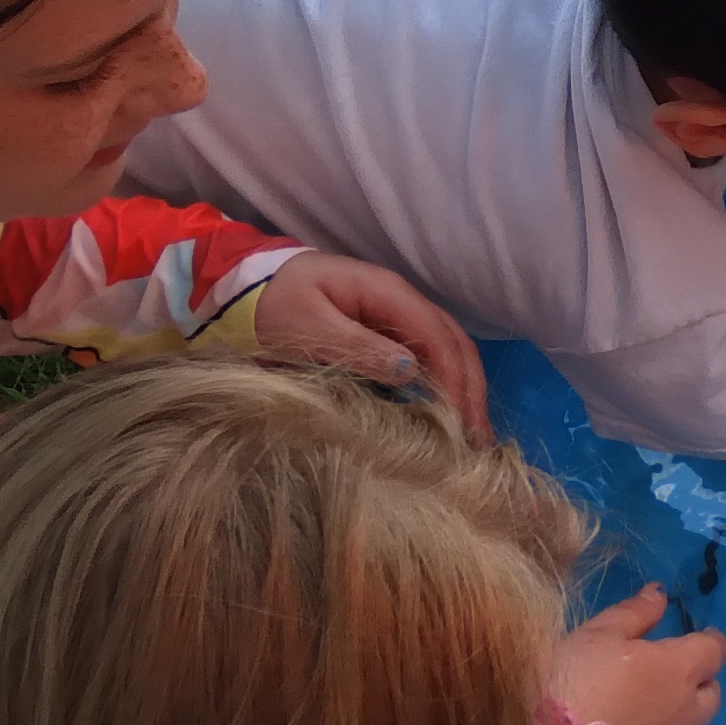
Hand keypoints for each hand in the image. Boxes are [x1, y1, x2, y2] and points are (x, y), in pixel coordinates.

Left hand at [257, 252, 489, 437]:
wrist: (246, 282)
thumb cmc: (272, 304)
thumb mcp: (308, 327)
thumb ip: (358, 347)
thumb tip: (411, 372)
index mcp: (387, 292)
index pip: (438, 338)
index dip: (456, 382)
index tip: (460, 427)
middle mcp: (401, 300)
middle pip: (455, 342)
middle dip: (472, 390)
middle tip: (479, 441)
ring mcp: (396, 313)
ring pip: (448, 349)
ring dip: (465, 388)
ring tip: (472, 435)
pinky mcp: (385, 330)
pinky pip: (428, 354)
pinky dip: (446, 383)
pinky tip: (448, 412)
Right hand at [550, 590, 725, 724]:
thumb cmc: (570, 684)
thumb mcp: (595, 635)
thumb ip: (634, 614)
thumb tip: (660, 594)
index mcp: (678, 670)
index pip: (714, 650)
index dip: (709, 641)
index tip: (699, 636)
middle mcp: (686, 712)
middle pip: (712, 693)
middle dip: (699, 680)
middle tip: (672, 673)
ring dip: (679, 715)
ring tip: (646, 709)